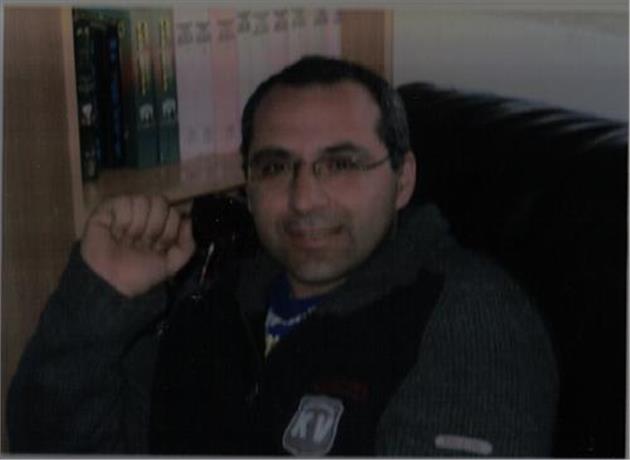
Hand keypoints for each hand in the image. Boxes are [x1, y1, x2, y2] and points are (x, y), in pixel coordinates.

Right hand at [80, 194, 195, 297]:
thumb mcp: (171, 264)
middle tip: (144, 243)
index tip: (158, 247)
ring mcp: (126, 210)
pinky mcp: (106, 209)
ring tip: (128, 239)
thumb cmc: (139, 275)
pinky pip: (124, 202)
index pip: (174, 211)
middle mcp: (144, 215)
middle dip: (155, 227)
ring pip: (142, 200)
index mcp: (159, 225)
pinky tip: (116, 232)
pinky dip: (122, 221)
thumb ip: (187, 245)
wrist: (112, 283)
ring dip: (138, 226)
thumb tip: (187, 220)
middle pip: (160, 202)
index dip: (169, 231)